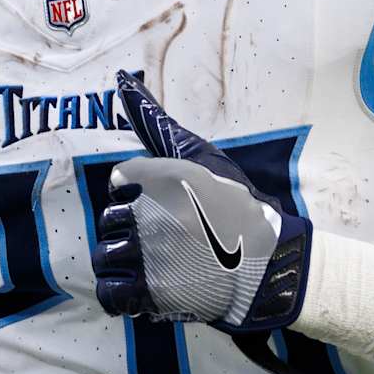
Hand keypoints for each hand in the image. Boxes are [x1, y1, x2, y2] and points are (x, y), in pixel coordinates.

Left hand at [92, 71, 312, 333]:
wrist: (268, 261)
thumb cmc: (234, 205)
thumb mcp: (199, 156)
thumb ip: (155, 121)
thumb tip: (122, 80)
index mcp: (159, 177)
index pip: (118, 182)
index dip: (134, 194)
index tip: (163, 204)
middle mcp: (150, 213)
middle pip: (109, 220)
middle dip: (129, 229)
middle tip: (164, 238)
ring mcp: (150, 254)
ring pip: (105, 256)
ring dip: (122, 261)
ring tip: (153, 263)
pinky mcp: (153, 292)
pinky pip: (110, 292)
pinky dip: (119, 292)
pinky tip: (140, 287)